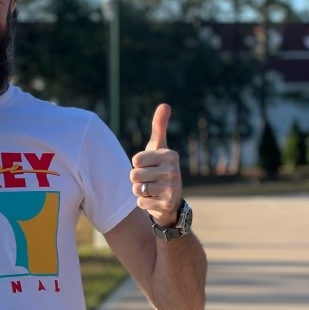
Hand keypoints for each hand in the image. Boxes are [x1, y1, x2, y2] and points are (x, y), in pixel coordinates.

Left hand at [130, 104, 182, 227]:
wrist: (171, 200)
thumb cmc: (160, 168)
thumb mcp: (159, 147)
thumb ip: (159, 127)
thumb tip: (164, 105)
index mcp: (170, 155)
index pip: (136, 160)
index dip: (137, 164)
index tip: (148, 166)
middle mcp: (173, 171)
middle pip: (134, 175)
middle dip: (137, 179)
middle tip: (148, 180)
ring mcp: (172, 189)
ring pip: (137, 189)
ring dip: (139, 191)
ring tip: (151, 189)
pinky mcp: (166, 204)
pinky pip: (140, 203)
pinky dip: (142, 203)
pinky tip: (153, 200)